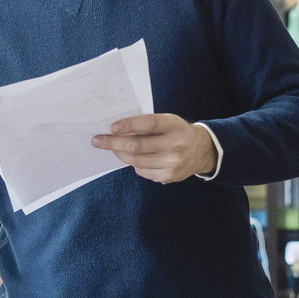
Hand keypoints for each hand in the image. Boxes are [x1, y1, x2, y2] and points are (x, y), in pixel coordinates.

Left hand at [92, 114, 216, 183]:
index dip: (129, 125)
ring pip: (136, 161)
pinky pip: (143, 171)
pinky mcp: (169, 176)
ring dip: (120, 154)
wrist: (201, 150)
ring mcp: (172, 163)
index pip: (148, 124)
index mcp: (173, 126)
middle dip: (114, 143)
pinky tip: (132, 158)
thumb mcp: (168, 121)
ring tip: (112, 148)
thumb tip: (117, 130)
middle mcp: (174, 145)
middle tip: (97, 141)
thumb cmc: (177, 132)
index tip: (111, 127)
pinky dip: (134, 164)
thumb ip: (147, 124)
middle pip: (137, 146)